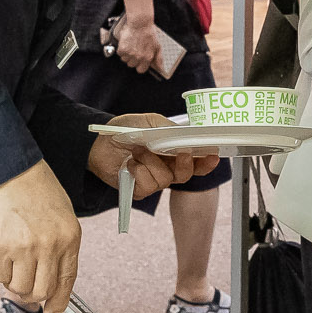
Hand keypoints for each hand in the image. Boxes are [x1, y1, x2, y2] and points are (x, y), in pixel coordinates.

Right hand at [0, 160, 82, 312]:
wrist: (7, 168)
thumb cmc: (34, 186)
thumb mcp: (62, 214)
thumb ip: (61, 245)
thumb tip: (54, 276)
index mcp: (70, 237)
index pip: (67, 280)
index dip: (59, 301)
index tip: (53, 311)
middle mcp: (50, 246)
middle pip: (42, 291)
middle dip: (33, 295)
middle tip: (25, 287)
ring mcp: (25, 248)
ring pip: (20, 287)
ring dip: (15, 284)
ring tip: (13, 267)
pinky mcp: (1, 247)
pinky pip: (0, 276)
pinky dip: (0, 273)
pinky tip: (2, 256)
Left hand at [87, 110, 218, 197]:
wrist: (98, 143)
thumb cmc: (124, 131)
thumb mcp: (149, 121)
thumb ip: (168, 128)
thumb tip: (184, 135)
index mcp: (172, 153)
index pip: (195, 162)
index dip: (206, 162)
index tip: (213, 156)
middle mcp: (166, 169)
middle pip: (185, 175)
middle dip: (184, 164)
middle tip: (181, 153)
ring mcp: (153, 182)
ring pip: (164, 179)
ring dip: (150, 162)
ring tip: (137, 150)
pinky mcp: (139, 191)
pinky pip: (146, 185)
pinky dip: (137, 171)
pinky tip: (129, 164)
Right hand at [116, 16, 160, 73]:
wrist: (140, 23)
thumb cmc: (149, 33)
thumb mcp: (157, 46)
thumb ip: (158, 58)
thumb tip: (160, 68)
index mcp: (147, 58)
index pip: (141, 70)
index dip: (139, 65)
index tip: (139, 61)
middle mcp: (138, 57)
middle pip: (132, 65)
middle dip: (132, 59)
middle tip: (135, 50)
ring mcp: (130, 53)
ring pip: (125, 60)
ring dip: (126, 54)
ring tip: (131, 46)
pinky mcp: (123, 49)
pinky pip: (120, 54)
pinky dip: (122, 49)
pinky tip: (127, 43)